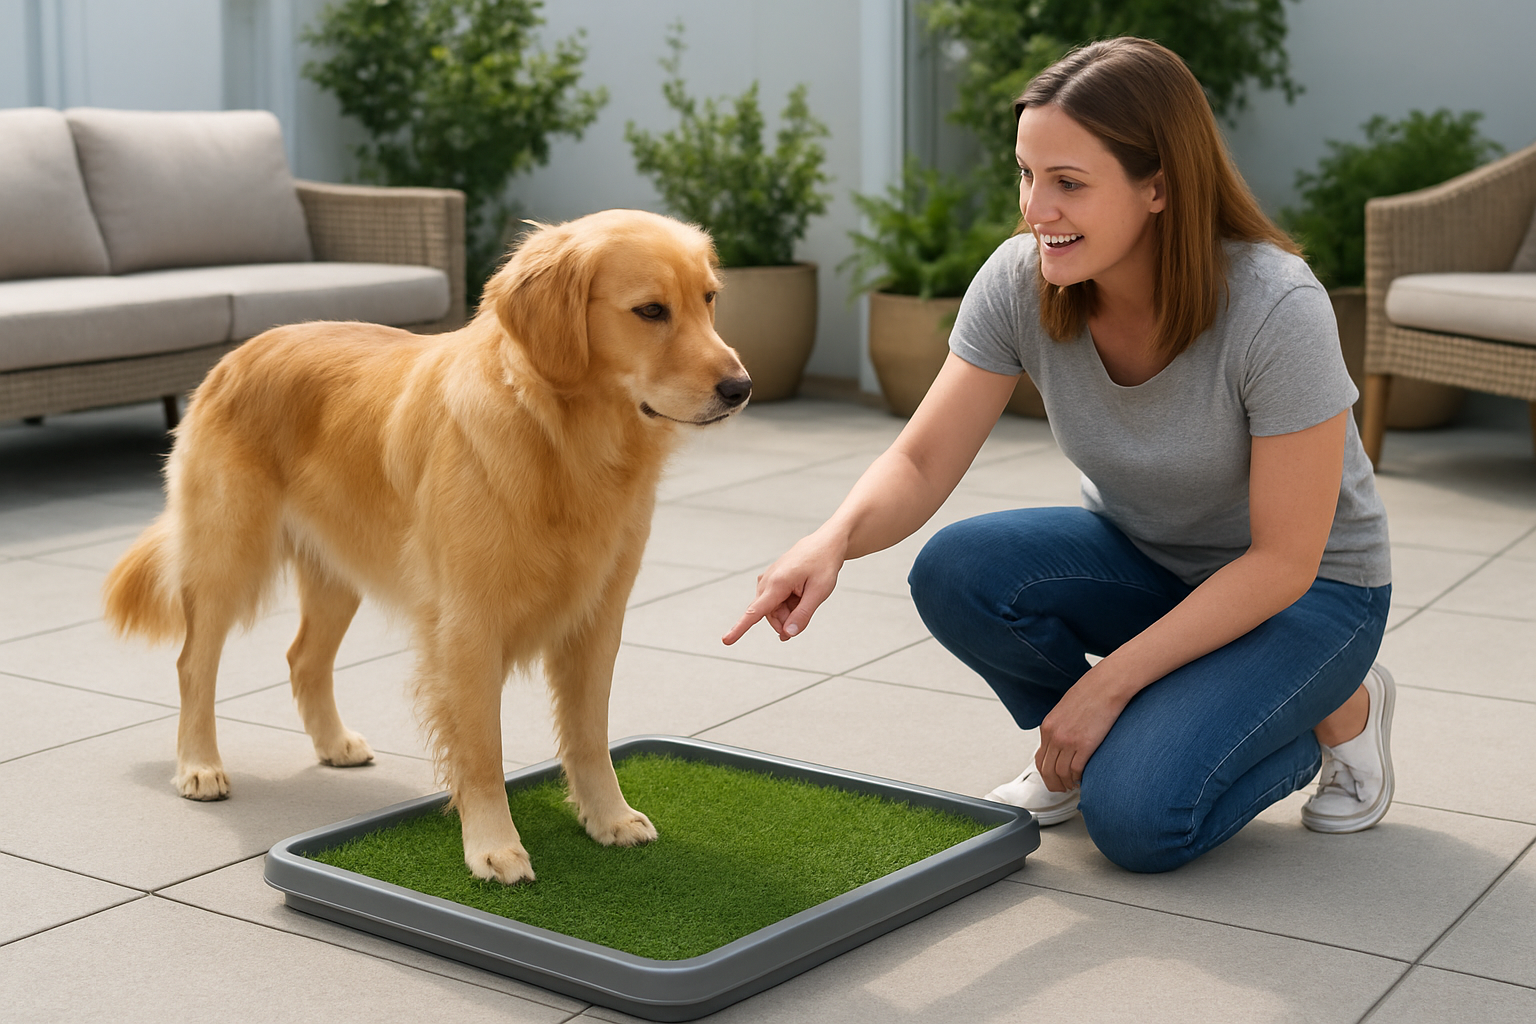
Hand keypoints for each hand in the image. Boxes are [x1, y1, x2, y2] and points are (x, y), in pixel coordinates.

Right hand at [722, 530, 845, 644]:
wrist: (824, 544)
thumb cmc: (823, 565)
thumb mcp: (819, 592)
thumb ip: (803, 615)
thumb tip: (787, 634)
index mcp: (777, 583)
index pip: (755, 612)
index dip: (740, 628)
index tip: (726, 640)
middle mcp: (767, 581)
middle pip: (769, 615)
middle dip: (786, 621)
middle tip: (805, 612)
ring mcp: (767, 579)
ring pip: (772, 609)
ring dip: (788, 611)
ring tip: (805, 597)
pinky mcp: (771, 580)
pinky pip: (775, 601)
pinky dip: (787, 604)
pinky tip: (799, 595)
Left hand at [1034, 665, 1131, 792]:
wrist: (1107, 684)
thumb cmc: (1091, 692)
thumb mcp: (1066, 709)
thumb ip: (1060, 726)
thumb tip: (1063, 742)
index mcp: (1048, 726)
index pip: (1039, 758)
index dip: (1045, 773)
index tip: (1052, 778)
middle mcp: (1054, 735)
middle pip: (1046, 770)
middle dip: (1053, 784)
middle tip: (1062, 788)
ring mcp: (1068, 740)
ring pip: (1060, 773)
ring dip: (1066, 783)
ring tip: (1073, 786)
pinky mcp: (1085, 744)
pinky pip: (1077, 770)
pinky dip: (1079, 778)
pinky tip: (1084, 778)